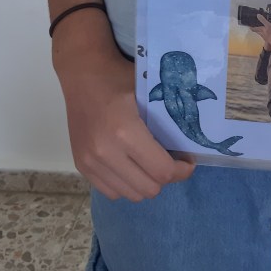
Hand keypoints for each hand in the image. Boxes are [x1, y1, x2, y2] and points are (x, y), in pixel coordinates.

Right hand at [55, 38, 195, 201]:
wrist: (82, 75)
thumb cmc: (120, 79)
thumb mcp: (150, 94)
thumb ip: (169, 123)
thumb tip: (190, 149)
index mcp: (125, 132)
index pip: (162, 171)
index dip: (182, 171)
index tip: (188, 161)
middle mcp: (105, 152)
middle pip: (149, 189)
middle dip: (166, 177)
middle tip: (170, 162)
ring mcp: (90, 162)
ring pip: (130, 194)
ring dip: (145, 182)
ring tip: (149, 164)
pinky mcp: (81, 166)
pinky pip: (111, 192)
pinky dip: (126, 184)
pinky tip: (130, 166)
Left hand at [250, 13, 270, 51]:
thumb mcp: (268, 25)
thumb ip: (263, 20)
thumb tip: (258, 15)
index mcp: (262, 30)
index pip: (255, 29)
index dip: (252, 28)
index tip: (249, 27)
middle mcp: (262, 34)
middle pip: (258, 32)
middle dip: (256, 31)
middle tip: (253, 29)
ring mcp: (266, 38)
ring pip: (262, 35)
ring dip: (260, 33)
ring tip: (260, 32)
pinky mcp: (269, 40)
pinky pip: (266, 38)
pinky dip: (266, 37)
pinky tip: (268, 37)